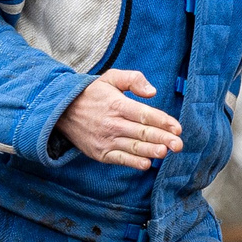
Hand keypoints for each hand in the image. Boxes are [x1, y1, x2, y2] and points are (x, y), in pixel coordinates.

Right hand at [56, 69, 184, 169]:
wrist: (63, 111)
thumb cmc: (92, 94)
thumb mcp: (111, 77)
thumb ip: (133, 79)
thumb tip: (152, 92)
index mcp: (117, 105)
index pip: (144, 114)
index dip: (162, 121)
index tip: (177, 128)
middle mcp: (112, 124)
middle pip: (142, 132)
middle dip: (162, 139)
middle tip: (179, 144)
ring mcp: (106, 140)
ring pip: (133, 147)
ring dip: (151, 151)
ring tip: (165, 152)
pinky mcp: (100, 153)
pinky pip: (120, 159)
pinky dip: (133, 162)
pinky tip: (146, 164)